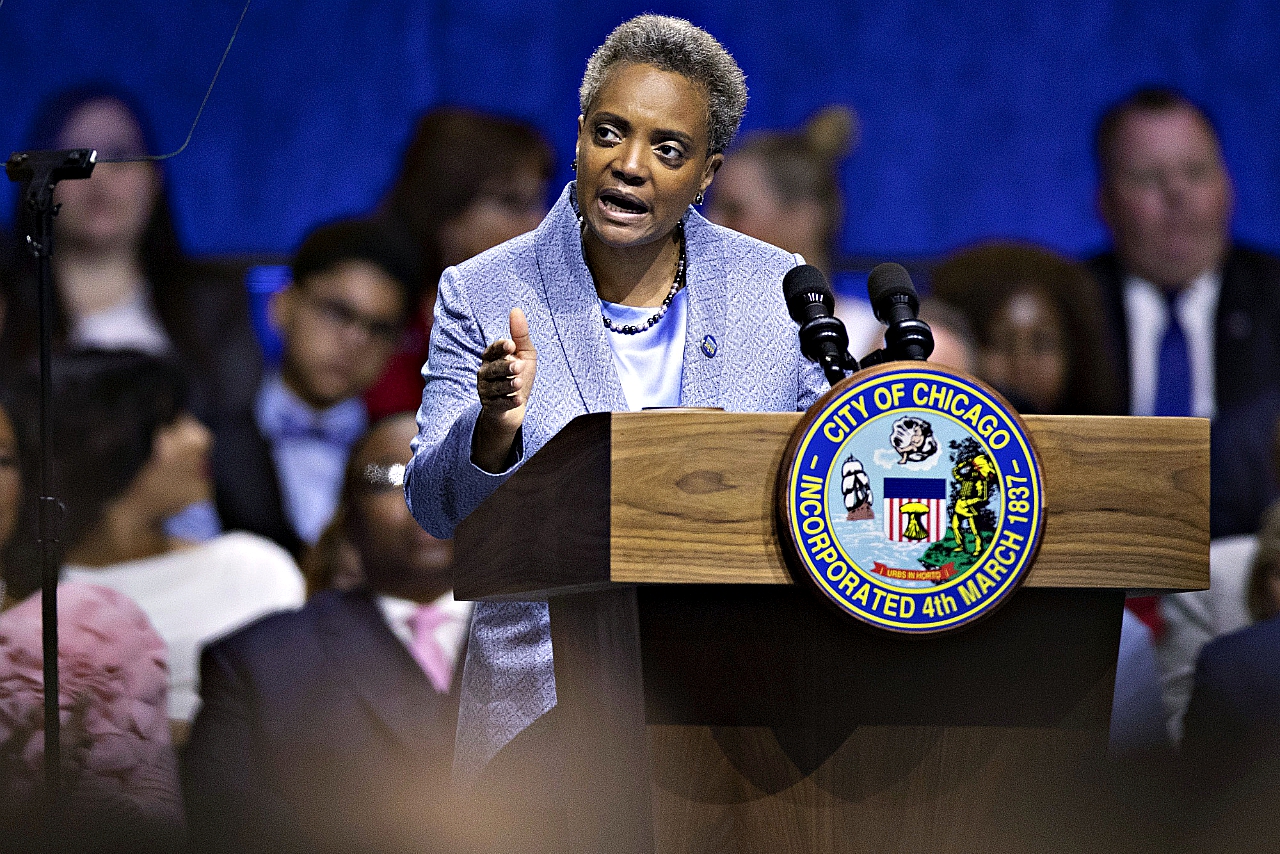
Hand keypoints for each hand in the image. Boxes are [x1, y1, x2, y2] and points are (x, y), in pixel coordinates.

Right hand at [473, 308, 536, 471]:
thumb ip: (520, 335)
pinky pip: (498, 404)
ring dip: (507, 385)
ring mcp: (486, 391)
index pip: (492, 350)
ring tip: (518, 383)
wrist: (516, 406)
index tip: (511, 345)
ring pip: (494, 387)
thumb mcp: (524, 354)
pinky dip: (509, 402)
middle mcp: (484, 373)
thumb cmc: (520, 375)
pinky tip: (519, 400)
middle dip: (505, 367)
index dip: (500, 348)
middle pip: (493, 369)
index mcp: (491, 358)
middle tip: (518, 366)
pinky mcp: (490, 407)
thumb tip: (516, 309)